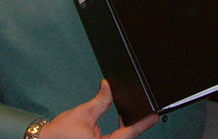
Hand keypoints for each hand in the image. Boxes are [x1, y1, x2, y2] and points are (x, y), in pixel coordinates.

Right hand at [41, 80, 158, 138]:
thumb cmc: (61, 133)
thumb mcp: (84, 112)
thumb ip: (101, 100)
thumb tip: (109, 85)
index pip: (129, 133)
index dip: (143, 124)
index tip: (155, 116)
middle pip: (128, 138)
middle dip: (137, 125)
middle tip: (150, 113)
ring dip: (129, 129)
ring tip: (138, 115)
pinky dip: (121, 132)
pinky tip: (123, 121)